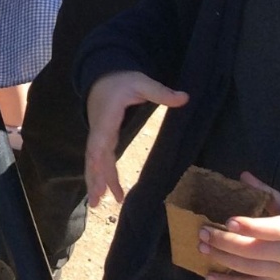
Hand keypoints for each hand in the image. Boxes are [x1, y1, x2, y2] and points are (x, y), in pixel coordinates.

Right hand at [85, 71, 188, 206]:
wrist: (102, 75)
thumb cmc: (122, 80)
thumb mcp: (141, 83)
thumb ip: (161, 92)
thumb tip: (185, 98)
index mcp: (107, 118)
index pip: (101, 140)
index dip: (99, 157)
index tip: (101, 173)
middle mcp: (99, 130)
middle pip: (94, 157)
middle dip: (95, 178)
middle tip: (98, 201)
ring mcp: (99, 135)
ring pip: (93, 162)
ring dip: (95, 182)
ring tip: (96, 203)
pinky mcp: (102, 138)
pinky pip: (97, 160)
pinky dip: (98, 175)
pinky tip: (103, 191)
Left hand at [201, 173, 279, 279]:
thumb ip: (265, 192)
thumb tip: (243, 175)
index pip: (273, 229)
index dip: (251, 227)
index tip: (228, 221)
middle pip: (254, 250)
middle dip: (225, 241)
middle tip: (203, 232)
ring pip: (248, 268)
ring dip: (221, 258)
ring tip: (202, 247)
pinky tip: (209, 277)